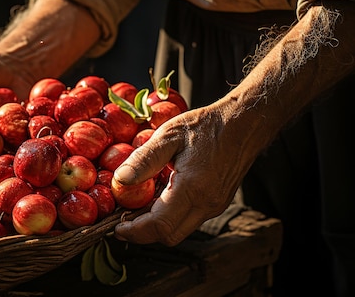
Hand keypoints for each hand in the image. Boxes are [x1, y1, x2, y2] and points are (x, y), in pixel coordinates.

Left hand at [113, 104, 252, 245]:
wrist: (243, 124)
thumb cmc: (205, 126)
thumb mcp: (168, 135)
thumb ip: (143, 160)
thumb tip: (120, 180)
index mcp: (193, 188)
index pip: (160, 226)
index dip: (135, 232)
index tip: (116, 227)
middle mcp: (207, 204)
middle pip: (169, 236)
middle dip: (142, 233)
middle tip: (121, 219)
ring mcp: (215, 206)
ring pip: (179, 230)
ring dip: (155, 225)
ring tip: (136, 207)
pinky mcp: (217, 203)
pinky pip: (189, 220)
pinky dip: (169, 216)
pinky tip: (156, 198)